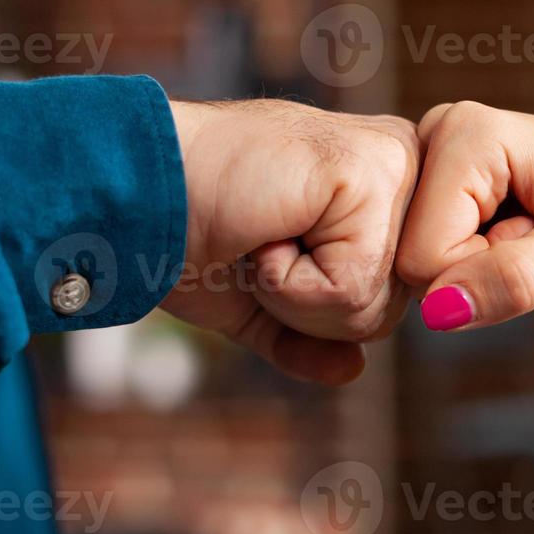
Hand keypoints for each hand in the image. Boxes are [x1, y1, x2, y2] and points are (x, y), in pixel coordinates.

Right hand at [162, 98, 419, 384]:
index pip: (392, 301)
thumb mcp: (256, 300)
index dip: (318, 306)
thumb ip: (309, 336)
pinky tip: (260, 232)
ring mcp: (391, 163)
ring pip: (372, 306)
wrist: (133, 194)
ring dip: (294, 295)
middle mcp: (400, 164)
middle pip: (388, 311)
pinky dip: (288, 284)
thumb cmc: (186, 230)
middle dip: (308, 308)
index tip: (264, 245)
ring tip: (258, 235)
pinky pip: (350, 289)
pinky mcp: (368, 172)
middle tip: (257, 242)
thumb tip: (352, 370)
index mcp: (382, 187)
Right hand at [395, 101, 533, 329]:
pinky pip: (434, 244)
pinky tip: (522, 225)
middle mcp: (438, 128)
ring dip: (483, 261)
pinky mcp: (444, 169)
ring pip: (424, 254)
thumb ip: (511, 281)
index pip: (423, 257)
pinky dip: (481, 251)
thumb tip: (437, 313)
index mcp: (464, 132)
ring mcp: (437, 148)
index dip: (483, 273)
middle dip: (479, 266)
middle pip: (416, 253)